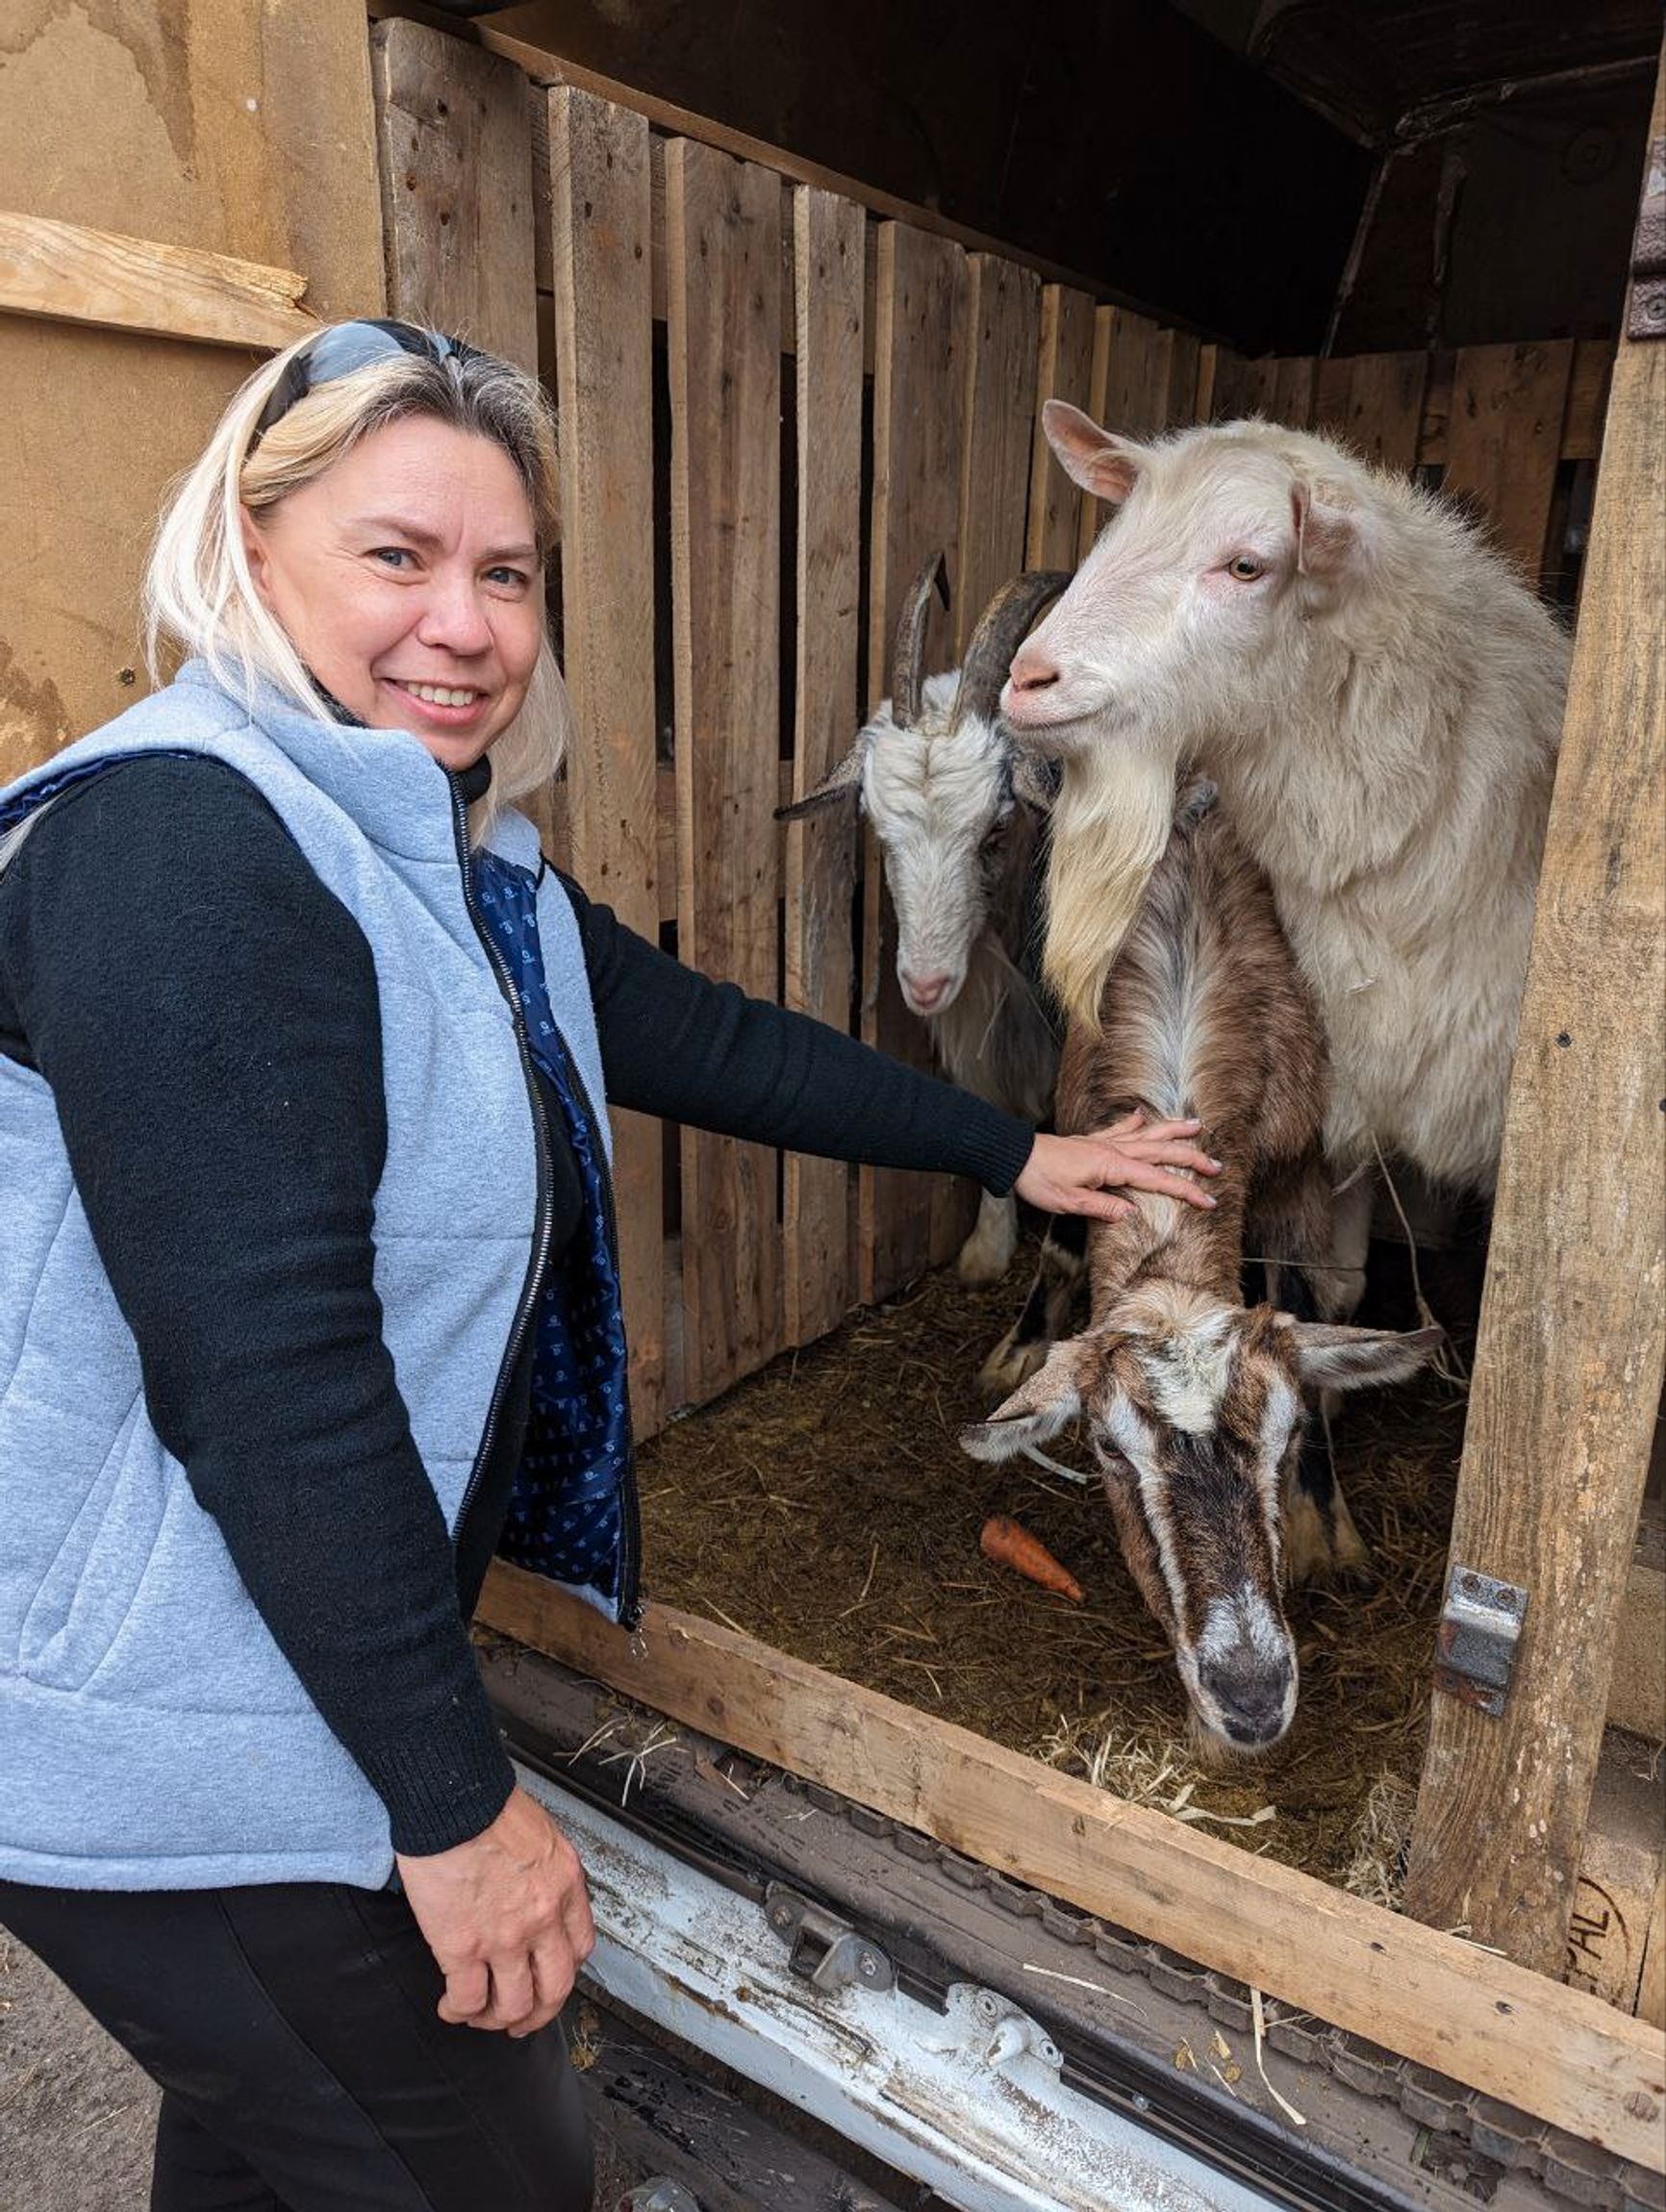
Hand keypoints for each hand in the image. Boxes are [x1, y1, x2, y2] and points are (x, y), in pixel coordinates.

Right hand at [396, 1786, 595, 2037]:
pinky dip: (459, 2012)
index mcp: (565, 1886)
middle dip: (539, 2013)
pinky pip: (467, 2000)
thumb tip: (532, 1891)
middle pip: (555, 1988)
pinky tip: (450, 2008)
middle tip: (522, 2021)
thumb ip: (544, 1872)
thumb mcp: (541, 1835)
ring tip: (478, 2016)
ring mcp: (505, 1938)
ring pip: (513, 2005)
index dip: (563, 1972)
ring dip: (495, 2019)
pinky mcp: (463, 1947)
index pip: (580, 1947)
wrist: (453, 1798)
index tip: (548, 1978)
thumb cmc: (488, 1805)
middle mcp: (543, 1918)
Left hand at [1014, 1111, 1221, 1223]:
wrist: (1015, 1157)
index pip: (1158, 1180)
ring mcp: (1104, 1142)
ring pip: (1147, 1134)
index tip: (1209, 1202)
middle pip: (1161, 1153)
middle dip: (1192, 1160)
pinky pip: (1119, 1128)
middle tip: (1217, 1167)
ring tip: (1197, 1125)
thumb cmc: (1039, 1180)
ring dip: (1173, 1131)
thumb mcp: (1069, 1203)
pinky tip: (1143, 1115)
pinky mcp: (1092, 1141)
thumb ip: (1102, 1207)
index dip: (1185, 1192)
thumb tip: (1131, 1213)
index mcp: (1112, 1166)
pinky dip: (1134, 1122)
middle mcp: (1113, 1150)